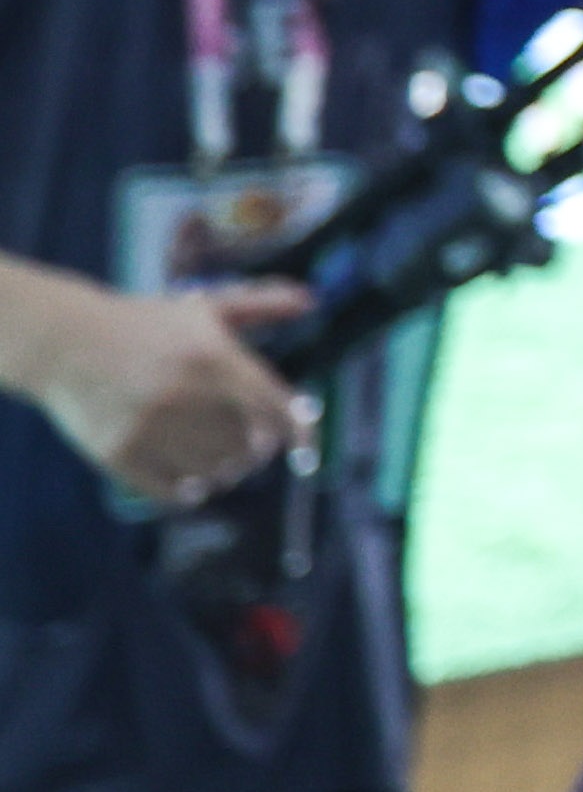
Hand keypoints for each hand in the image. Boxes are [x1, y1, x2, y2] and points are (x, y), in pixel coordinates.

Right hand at [34, 280, 312, 505]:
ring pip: (212, 472)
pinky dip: (190, 492)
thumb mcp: (204, 307)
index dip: (299, 435)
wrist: (64, 343)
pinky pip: (169, 490)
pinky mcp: (117, 453)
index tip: (306, 453)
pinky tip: (194, 482)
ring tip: (224, 463)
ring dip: (226, 472)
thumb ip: (261, 304)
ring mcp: (148, 426)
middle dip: (257, 451)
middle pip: (247, 446)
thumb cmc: (144, 323)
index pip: (276, 407)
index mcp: (213, 357)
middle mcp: (185, 394)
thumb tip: (310, 299)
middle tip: (253, 449)